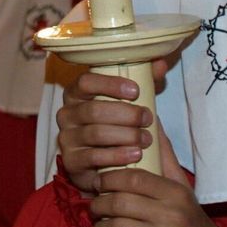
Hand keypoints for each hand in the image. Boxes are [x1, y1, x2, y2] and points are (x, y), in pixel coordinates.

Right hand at [57, 72, 152, 192]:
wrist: (110, 164)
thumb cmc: (120, 125)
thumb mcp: (132, 102)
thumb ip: (146, 81)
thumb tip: (160, 63)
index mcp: (76, 94)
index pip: (85, 82)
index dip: (109, 84)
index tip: (136, 91)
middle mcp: (66, 115)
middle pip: (93, 110)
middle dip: (126, 114)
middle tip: (147, 119)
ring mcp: (66, 139)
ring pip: (95, 133)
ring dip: (126, 136)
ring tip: (146, 139)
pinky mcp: (72, 163)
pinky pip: (93, 157)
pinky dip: (118, 156)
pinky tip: (135, 155)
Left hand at [90, 127, 226, 226]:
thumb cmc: (188, 217)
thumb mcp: (181, 186)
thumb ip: (164, 155)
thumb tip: (152, 119)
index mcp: (175, 193)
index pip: (133, 179)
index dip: (109, 178)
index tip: (98, 181)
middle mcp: (172, 215)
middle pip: (121, 203)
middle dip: (99, 203)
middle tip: (94, 204)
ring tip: (98, 226)